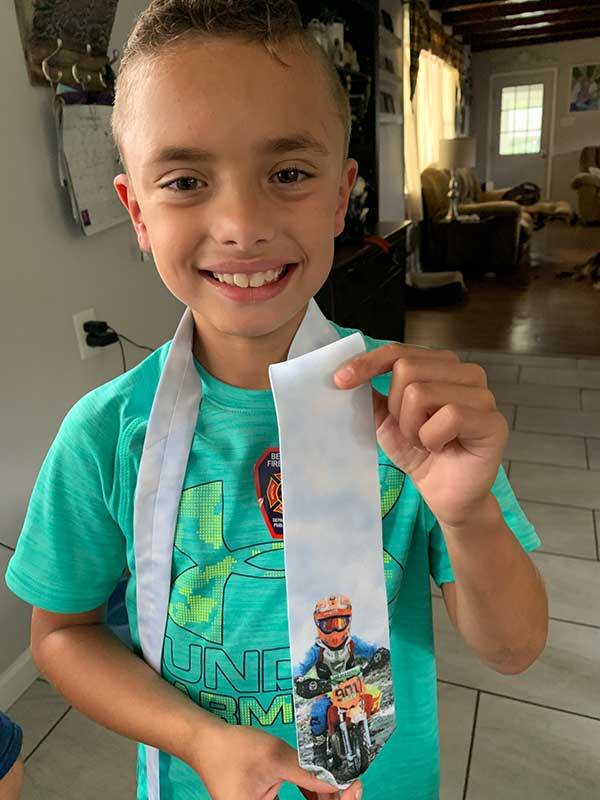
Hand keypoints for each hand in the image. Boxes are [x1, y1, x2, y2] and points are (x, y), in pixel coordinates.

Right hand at [188, 719, 361, 799]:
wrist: (206, 742)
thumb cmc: (235, 750)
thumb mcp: (275, 758)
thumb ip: (308, 772)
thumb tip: (342, 781)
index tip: (352, 788)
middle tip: (350, 781)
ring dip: (323, 798)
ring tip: (338, 778)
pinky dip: (310, 793)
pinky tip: (321, 780)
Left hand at [334, 344, 507, 527]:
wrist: (445, 495)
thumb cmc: (421, 454)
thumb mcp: (387, 420)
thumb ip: (372, 394)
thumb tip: (346, 373)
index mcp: (441, 366)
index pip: (398, 352)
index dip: (367, 363)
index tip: (339, 381)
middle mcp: (466, 373)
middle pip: (406, 370)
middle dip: (396, 409)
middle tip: (411, 433)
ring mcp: (483, 395)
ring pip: (420, 393)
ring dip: (412, 428)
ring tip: (427, 442)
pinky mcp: (493, 422)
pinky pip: (448, 416)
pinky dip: (432, 438)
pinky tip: (442, 448)